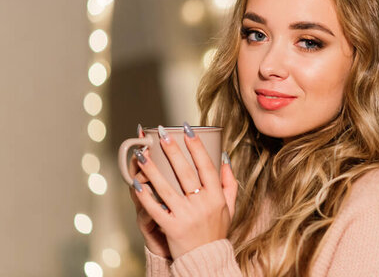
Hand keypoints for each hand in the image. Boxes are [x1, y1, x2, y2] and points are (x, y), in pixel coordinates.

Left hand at [133, 123, 237, 259]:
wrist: (206, 260)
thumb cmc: (215, 231)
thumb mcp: (229, 207)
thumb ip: (229, 183)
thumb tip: (224, 159)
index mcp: (216, 196)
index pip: (206, 166)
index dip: (196, 147)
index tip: (187, 130)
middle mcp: (202, 204)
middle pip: (185, 172)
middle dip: (173, 151)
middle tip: (162, 134)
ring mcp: (186, 216)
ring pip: (167, 188)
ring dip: (152, 170)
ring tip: (142, 155)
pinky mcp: (171, 227)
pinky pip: (155, 209)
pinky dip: (145, 196)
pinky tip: (136, 184)